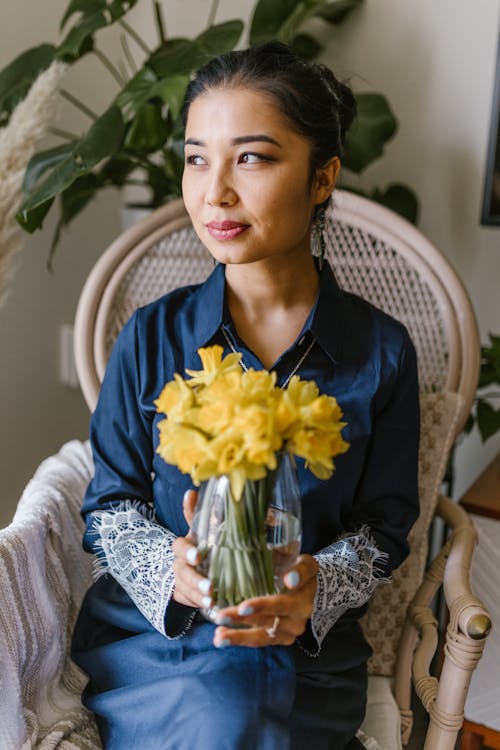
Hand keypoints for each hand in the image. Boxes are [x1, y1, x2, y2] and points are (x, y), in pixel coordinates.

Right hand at [171, 490, 213, 608]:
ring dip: (198, 595)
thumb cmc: (200, 545)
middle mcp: (179, 564)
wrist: (191, 567)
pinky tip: (211, 606)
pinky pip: (188, 601)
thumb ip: (195, 514)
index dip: (187, 551)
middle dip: (195, 579)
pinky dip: (199, 604)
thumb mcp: (200, 530)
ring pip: (185, 588)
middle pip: (182, 571)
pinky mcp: (183, 595)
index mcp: (184, 546)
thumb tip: (191, 491)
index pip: (179, 547)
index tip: (198, 556)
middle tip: (210, 586)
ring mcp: (180, 581)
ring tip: (212, 599)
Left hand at [212, 554, 317, 647]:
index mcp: (302, 602)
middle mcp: (296, 622)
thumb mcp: (306, 564)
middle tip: (220, 616)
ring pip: (261, 637)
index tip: (243, 606)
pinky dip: (241, 640)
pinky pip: (259, 641)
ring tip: (218, 637)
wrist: (314, 590)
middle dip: (241, 620)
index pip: (280, 605)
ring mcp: (288, 633)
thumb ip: (299, 569)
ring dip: (238, 637)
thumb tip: (289, 579)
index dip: (262, 606)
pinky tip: (222, 637)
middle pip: (266, 622)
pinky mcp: (280, 639)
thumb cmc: (304, 572)